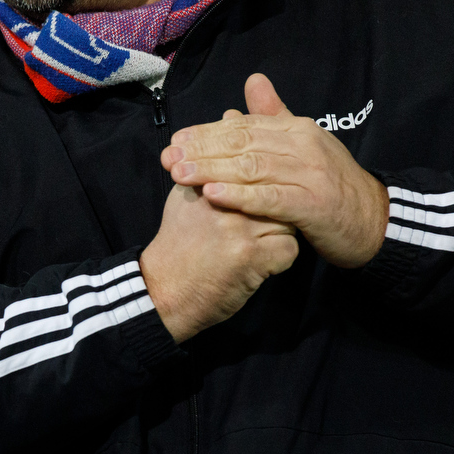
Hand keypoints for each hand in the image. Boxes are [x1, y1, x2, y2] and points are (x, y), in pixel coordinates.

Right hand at [139, 182, 298, 342]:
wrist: (163, 292)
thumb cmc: (177, 248)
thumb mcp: (183, 202)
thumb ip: (207, 178)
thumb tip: (237, 161)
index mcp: (203, 181)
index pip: (252, 167)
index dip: (264, 183)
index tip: (260, 202)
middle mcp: (219, 199)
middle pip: (274, 188)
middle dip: (276, 206)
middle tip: (268, 222)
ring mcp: (237, 227)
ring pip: (287, 217)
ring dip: (280, 233)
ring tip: (262, 244)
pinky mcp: (251, 256)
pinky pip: (290, 247)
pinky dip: (281, 258)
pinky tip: (261, 263)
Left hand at [161, 74, 388, 268]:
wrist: (374, 220)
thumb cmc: (330, 185)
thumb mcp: (303, 145)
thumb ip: (275, 115)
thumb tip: (254, 79)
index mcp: (296, 129)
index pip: (242, 126)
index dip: (205, 133)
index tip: (175, 142)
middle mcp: (302, 145)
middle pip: (242, 143)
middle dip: (201, 151)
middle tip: (168, 159)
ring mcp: (310, 173)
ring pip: (251, 168)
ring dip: (212, 171)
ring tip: (180, 175)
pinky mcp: (313, 204)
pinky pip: (271, 198)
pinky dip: (240, 196)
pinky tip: (213, 196)